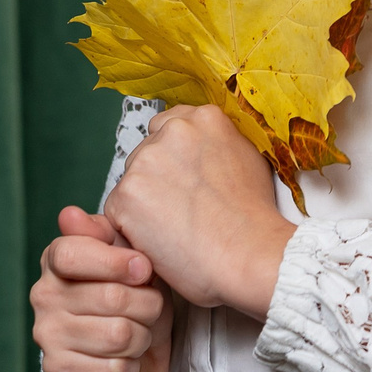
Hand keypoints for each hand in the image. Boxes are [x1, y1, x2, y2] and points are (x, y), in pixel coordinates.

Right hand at [31, 206, 169, 371]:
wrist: (134, 357)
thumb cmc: (133, 299)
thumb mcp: (128, 258)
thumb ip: (105, 233)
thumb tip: (69, 214)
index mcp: (55, 261)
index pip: (71, 254)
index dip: (115, 262)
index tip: (144, 269)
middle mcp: (43, 297)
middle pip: (111, 297)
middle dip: (148, 305)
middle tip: (150, 308)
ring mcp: (47, 336)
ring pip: (118, 335)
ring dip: (143, 337)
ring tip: (139, 333)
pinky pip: (115, 369)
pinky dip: (132, 366)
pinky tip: (126, 361)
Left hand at [104, 105, 296, 317]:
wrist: (249, 253)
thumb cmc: (254, 218)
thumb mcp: (249, 160)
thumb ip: (219, 145)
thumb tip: (205, 152)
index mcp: (205, 118)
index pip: (168, 126)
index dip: (173, 158)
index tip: (180, 178)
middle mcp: (174, 131)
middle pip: (146, 153)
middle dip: (156, 180)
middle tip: (179, 210)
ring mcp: (147, 160)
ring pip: (131, 183)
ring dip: (143, 204)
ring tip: (174, 229)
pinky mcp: (126, 194)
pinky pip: (117, 212)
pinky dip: (132, 229)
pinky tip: (161, 241)